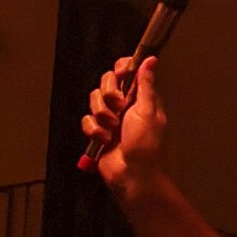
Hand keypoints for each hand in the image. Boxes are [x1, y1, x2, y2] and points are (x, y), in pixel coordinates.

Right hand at [83, 56, 166, 191]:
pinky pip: (87, 121)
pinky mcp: (98, 132)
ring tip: (113, 130)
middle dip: (109, 94)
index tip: (121, 74)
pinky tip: (105, 141)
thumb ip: (145, 84)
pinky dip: (94, 131)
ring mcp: (111, 118)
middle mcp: (125, 104)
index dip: (121, 68)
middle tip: (119, 108)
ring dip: (102, 116)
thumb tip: (150, 60)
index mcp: (140, 97)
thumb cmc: (146, 145)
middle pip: (106, 82)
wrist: (133, 175)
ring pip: (94, 101)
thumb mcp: (148, 111)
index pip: (128, 70)